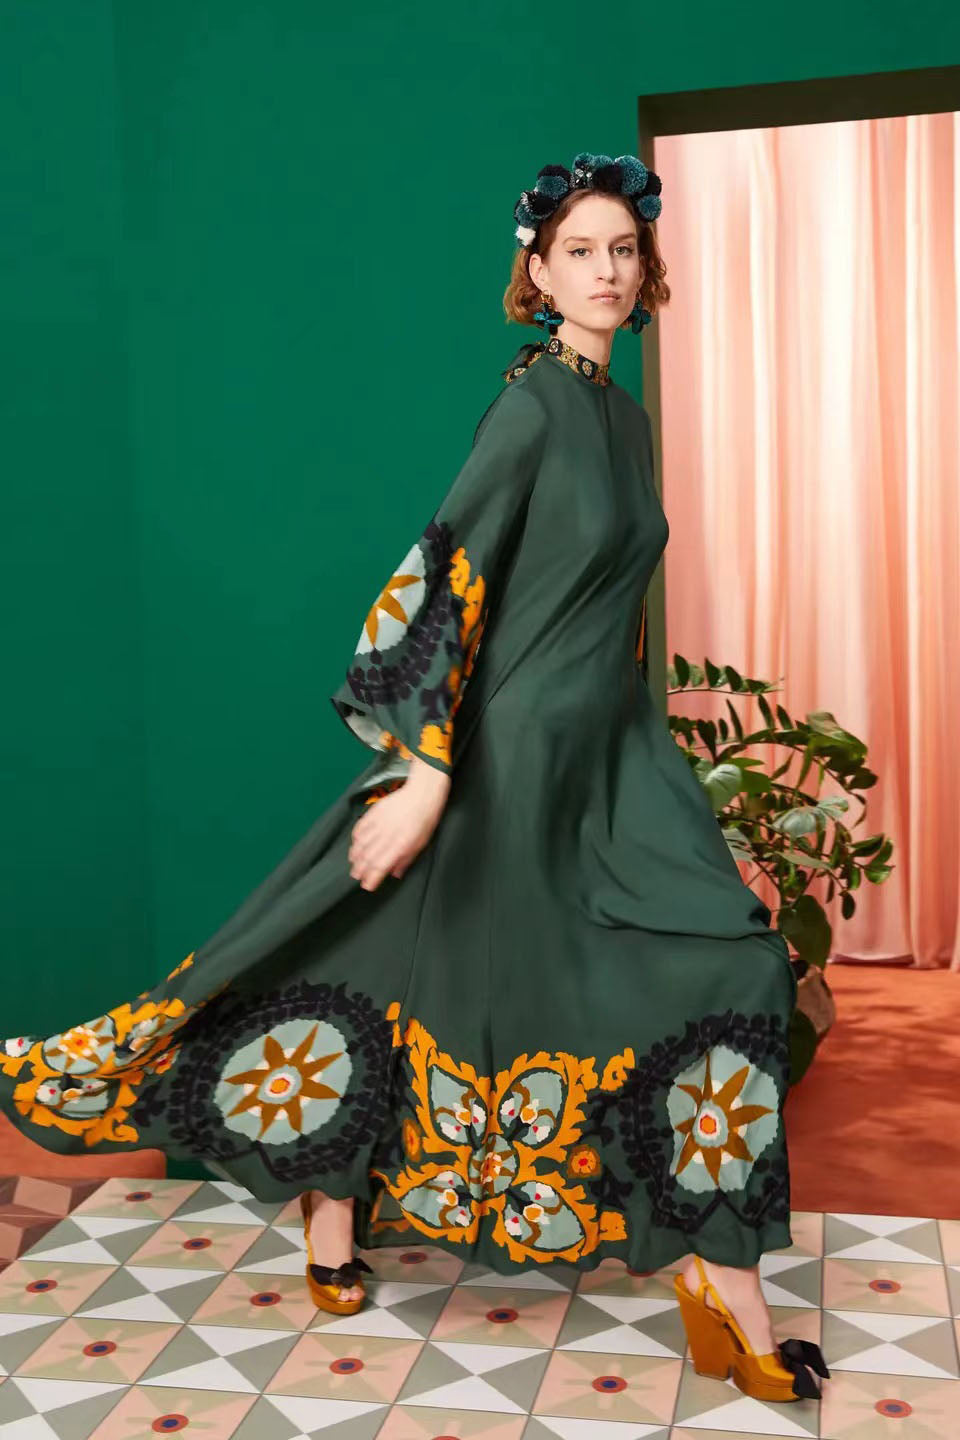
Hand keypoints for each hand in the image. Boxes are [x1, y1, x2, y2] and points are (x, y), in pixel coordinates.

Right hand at [348, 757, 450, 890]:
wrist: (421, 794)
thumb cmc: (425, 820)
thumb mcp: (421, 844)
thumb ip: (406, 860)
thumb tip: (394, 874)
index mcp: (399, 846)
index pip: (380, 867)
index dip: (371, 878)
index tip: (367, 885)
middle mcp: (386, 837)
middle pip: (367, 857)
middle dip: (360, 870)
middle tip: (356, 877)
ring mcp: (378, 824)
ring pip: (360, 844)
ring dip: (355, 856)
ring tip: (353, 864)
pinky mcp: (374, 813)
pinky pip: (360, 828)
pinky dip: (355, 838)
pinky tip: (355, 844)